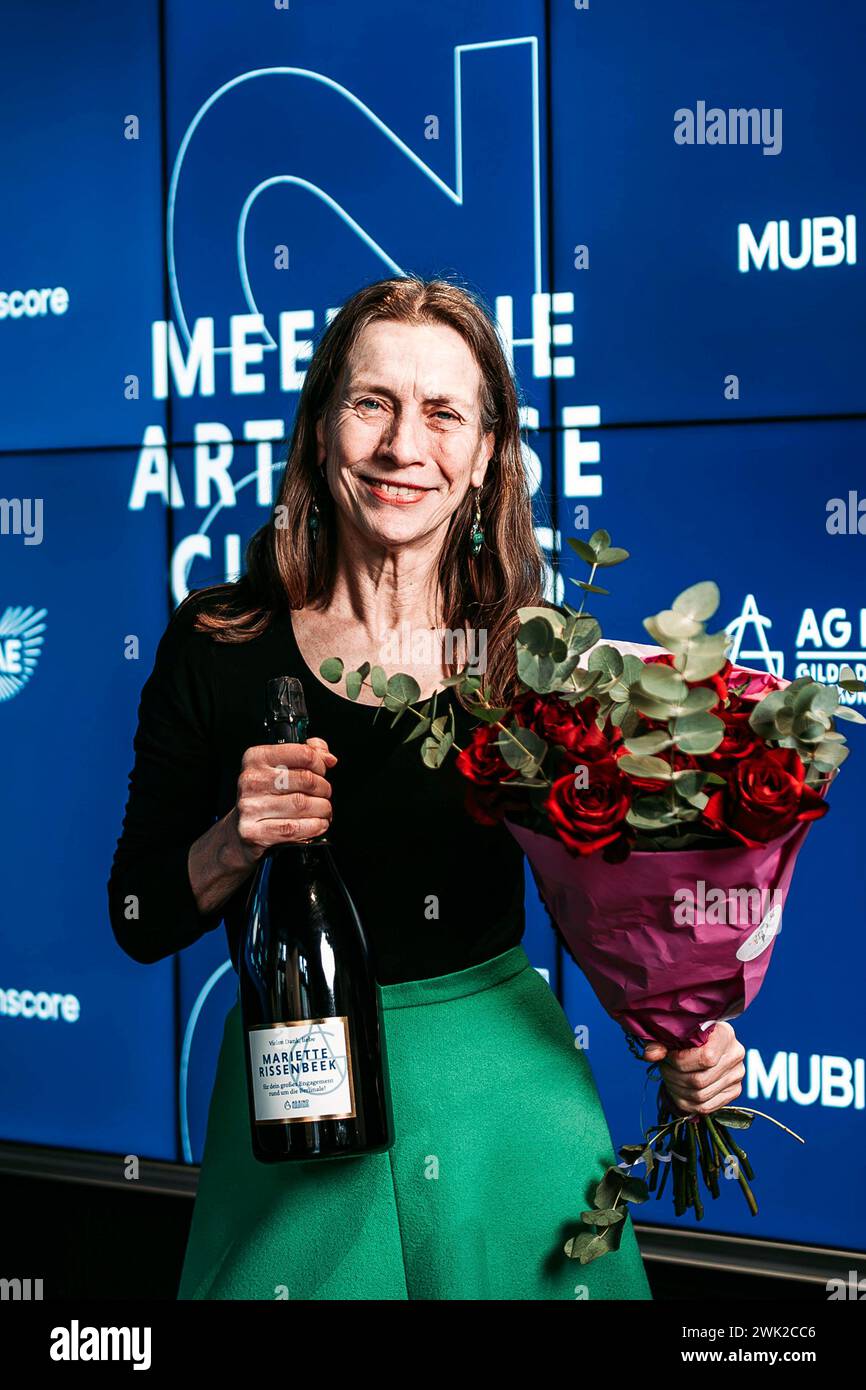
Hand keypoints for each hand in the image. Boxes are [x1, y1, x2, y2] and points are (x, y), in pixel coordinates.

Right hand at [230, 736, 337, 865]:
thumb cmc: (265, 795)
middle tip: (324, 795)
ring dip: (322, 809)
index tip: (322, 772)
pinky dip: (314, 827)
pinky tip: (317, 824)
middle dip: (324, 789)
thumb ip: (306, 755)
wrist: (241, 828)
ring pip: (302, 804)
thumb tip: (328, 758)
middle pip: (306, 780)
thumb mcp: (280, 767)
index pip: (302, 754)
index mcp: (257, 758)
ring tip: (323, 810)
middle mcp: (251, 780)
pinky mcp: (254, 832)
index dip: (320, 764)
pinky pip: (295, 828)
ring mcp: (251, 807)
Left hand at [642, 1022, 745, 1116]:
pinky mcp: (734, 1091)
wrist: (706, 1040)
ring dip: (677, 1091)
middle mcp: (735, 1054)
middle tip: (664, 1069)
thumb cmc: (688, 1034)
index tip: (668, 1057)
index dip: (680, 1062)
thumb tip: (651, 1055)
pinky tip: (677, 1091)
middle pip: (700, 1080)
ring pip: (700, 1096)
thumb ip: (660, 1041)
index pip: (705, 1058)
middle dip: (674, 1078)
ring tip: (669, 1078)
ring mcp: (737, 1075)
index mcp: (724, 1034)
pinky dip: (686, 1103)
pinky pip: (706, 1107)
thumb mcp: (673, 1032)